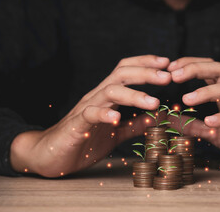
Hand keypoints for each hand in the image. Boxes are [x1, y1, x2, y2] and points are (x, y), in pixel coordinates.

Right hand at [10, 55, 170, 176]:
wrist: (51, 155)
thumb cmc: (84, 141)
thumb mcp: (117, 132)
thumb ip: (136, 124)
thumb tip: (158, 116)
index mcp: (107, 96)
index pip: (126, 70)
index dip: (146, 64)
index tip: (167, 63)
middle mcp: (97, 97)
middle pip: (121, 74)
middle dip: (145, 73)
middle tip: (168, 76)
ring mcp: (86, 109)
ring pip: (109, 92)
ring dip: (133, 95)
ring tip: (153, 102)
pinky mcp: (76, 125)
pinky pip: (90, 114)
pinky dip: (104, 115)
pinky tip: (117, 119)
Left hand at [168, 57, 219, 178]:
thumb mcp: (215, 133)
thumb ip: (194, 125)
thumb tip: (170, 119)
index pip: (210, 70)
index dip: (190, 64)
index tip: (170, 67)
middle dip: (196, 68)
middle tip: (174, 74)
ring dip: (207, 92)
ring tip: (186, 99)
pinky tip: (210, 121)